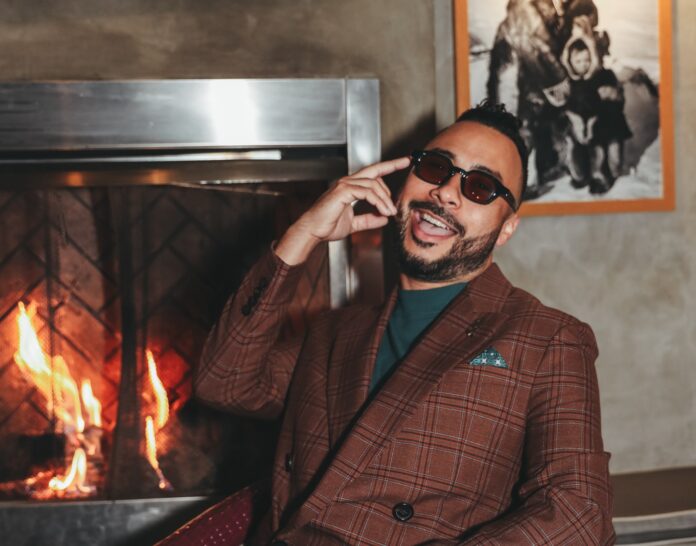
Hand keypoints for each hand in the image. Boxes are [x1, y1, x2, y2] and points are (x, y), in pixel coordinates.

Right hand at [275, 157, 409, 264]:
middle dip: (392, 169)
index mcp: (350, 187)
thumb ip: (369, 220)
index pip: (373, 172)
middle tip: (402, 179)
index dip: (389, 165)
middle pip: (375, 172)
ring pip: (373, 184)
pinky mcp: (342, 191)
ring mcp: (344, 185)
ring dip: (385, 199)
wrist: (313, 232)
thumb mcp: (354, 224)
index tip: (404, 161)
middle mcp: (348, 182)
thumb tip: (384, 219)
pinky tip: (383, 211)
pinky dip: (377, 201)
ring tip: (391, 212)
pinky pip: (366, 192)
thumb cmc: (327, 226)